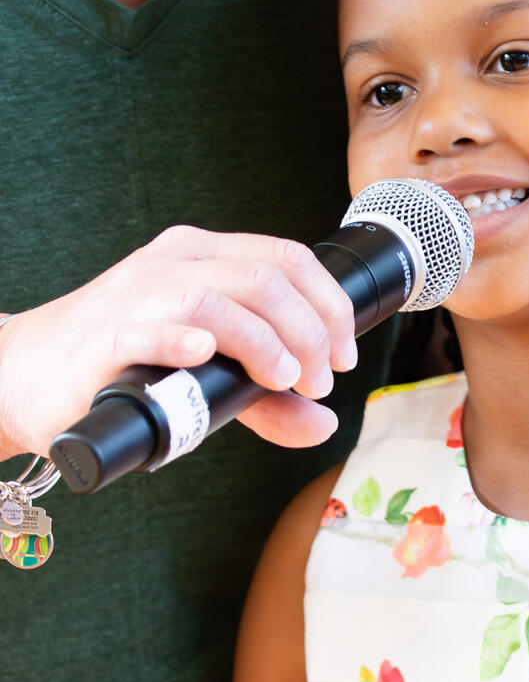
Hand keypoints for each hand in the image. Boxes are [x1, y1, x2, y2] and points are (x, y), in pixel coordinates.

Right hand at [0, 227, 357, 459]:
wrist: (27, 377)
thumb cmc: (123, 367)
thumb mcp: (208, 376)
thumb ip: (266, 396)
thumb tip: (323, 424)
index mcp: (203, 257)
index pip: (286, 258)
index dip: (329, 305)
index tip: (344, 356)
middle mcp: (173, 264)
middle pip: (265, 277)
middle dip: (310, 331)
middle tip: (319, 381)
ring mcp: (137, 294)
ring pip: (218, 297)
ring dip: (266, 341)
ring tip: (283, 379)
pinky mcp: (106, 336)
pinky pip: (150, 325)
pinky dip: (186, 338)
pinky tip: (208, 355)